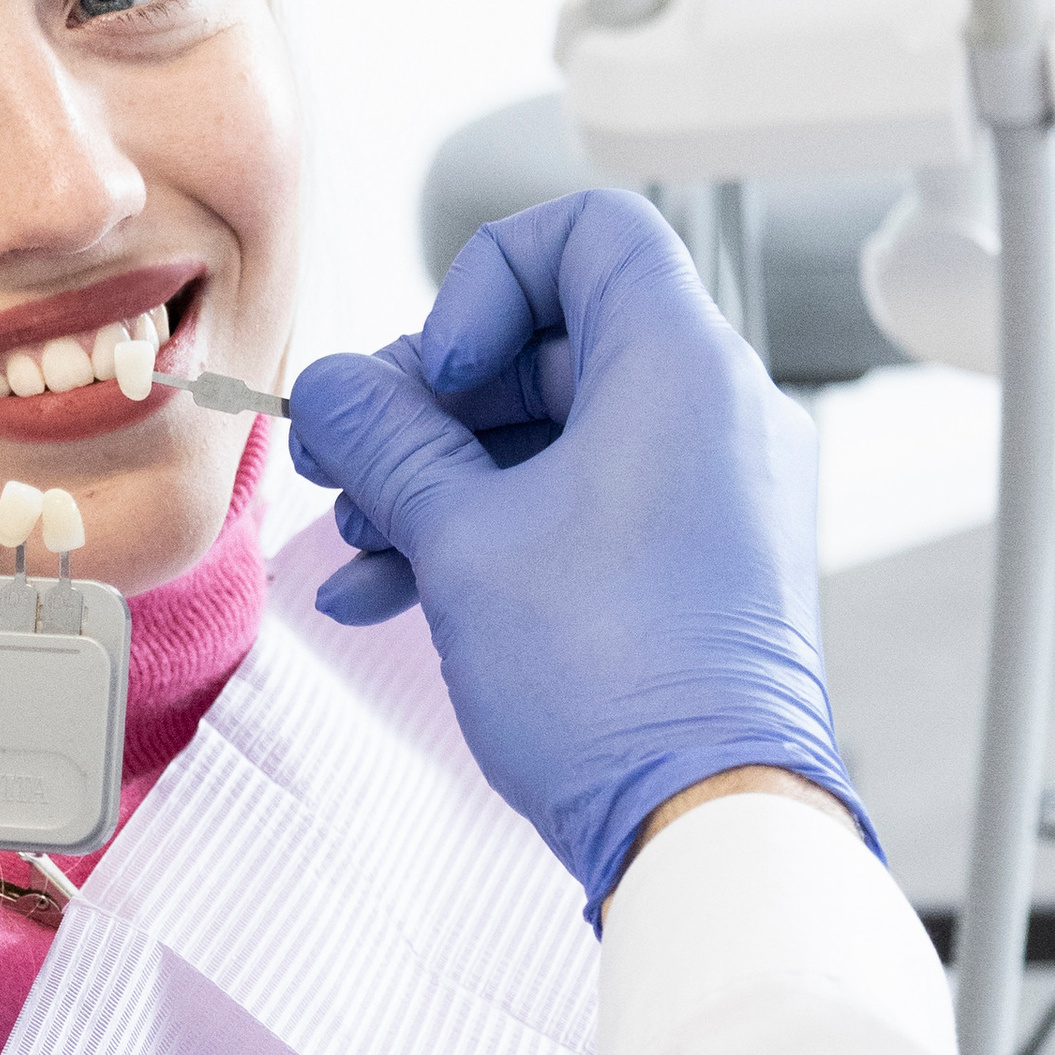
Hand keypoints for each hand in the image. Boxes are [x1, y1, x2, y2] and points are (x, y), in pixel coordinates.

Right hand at [286, 192, 870, 914]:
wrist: (701, 820)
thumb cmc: (610, 677)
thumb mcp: (458, 536)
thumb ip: (385, 440)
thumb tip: (335, 389)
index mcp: (682, 367)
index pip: (585, 234)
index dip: (481, 282)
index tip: (430, 374)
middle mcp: (718, 414)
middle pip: (553, 343)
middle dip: (429, 402)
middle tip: (344, 458)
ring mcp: (716, 493)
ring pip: (556, 435)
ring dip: (442, 476)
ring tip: (358, 539)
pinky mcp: (700, 566)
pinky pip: (586, 506)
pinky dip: (494, 528)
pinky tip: (391, 590)